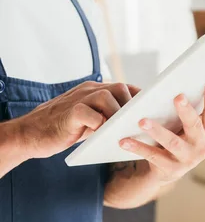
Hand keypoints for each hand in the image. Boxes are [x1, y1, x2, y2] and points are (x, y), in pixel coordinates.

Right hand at [15, 81, 139, 159]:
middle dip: (133, 106)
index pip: (125, 88)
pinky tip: (103, 134)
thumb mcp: (92, 122)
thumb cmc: (65, 130)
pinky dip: (98, 123)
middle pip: (120, 88)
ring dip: (118, 114)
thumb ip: (109, 119)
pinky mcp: (69, 112)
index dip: (140, 98)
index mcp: (95, 91)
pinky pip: (88, 113)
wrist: (32, 134)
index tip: (154, 111)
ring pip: (107, 96)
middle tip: (142, 123)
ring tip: (125, 130)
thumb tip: (136, 127)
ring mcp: (78, 99)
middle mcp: (88, 90)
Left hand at [119, 82, 204, 184]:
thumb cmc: (187, 137)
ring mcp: (187, 160)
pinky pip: (152, 155)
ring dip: (157, 131)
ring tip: (142, 120)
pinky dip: (137, 148)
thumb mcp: (201, 124)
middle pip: (194, 127)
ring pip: (171, 143)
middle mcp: (203, 147)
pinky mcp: (169, 169)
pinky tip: (124, 140)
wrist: (172, 168)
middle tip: (178, 97)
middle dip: (187, 112)